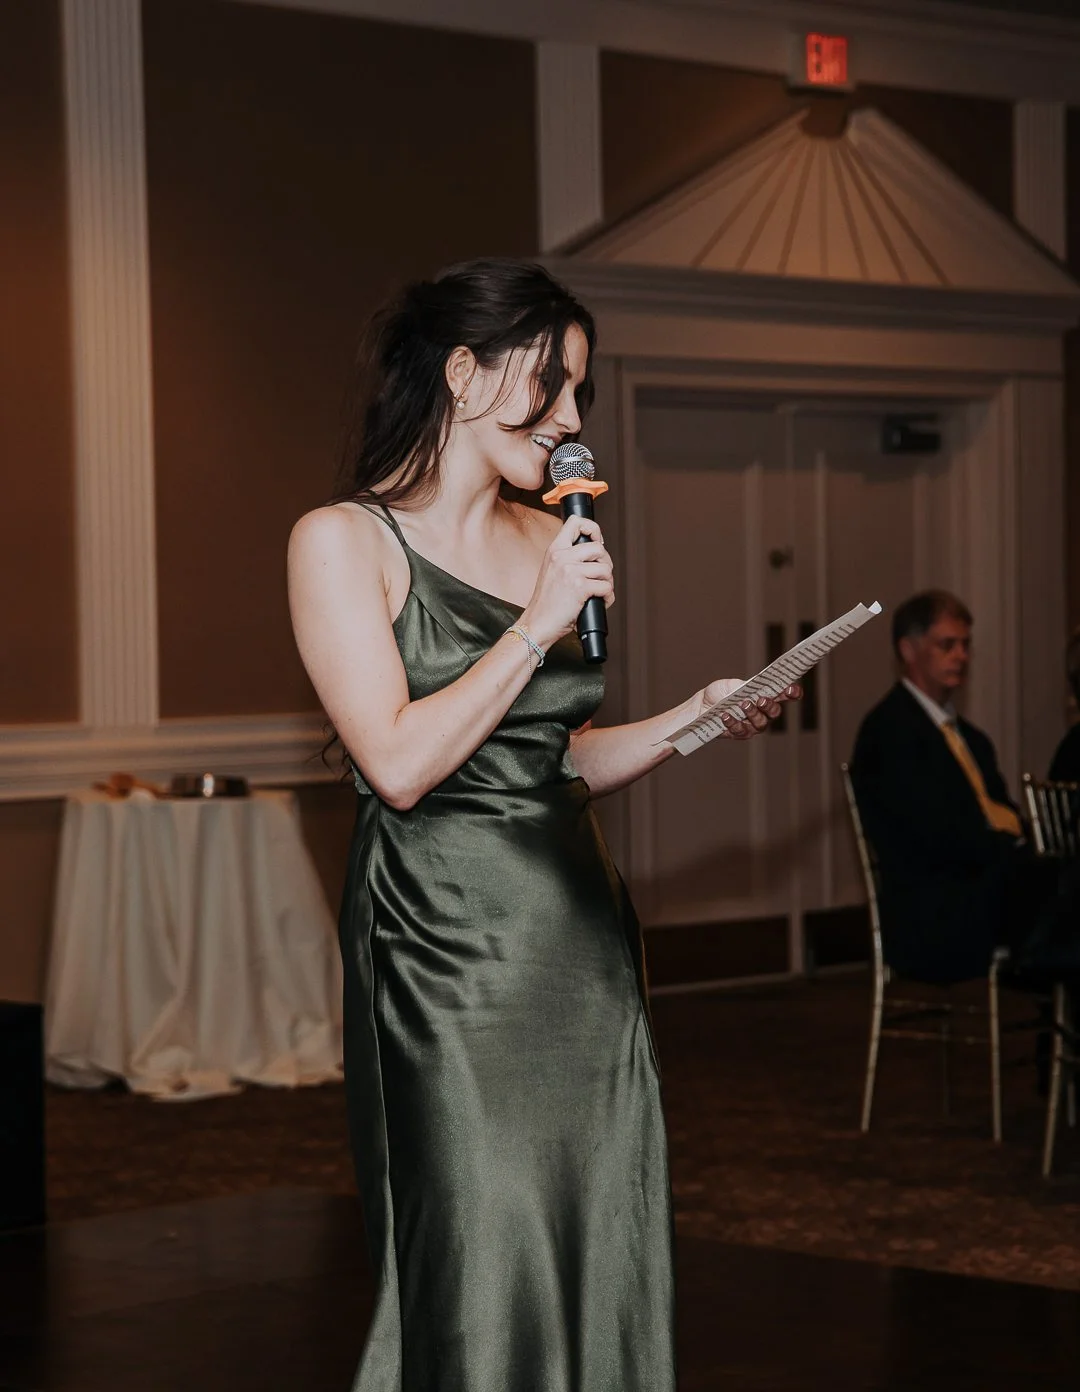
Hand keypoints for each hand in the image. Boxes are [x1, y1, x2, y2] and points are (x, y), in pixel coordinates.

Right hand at [520, 516, 613, 649]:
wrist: (538, 623)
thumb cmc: (547, 602)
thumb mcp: (552, 571)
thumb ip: (568, 558)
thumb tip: (596, 553)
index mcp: (555, 550)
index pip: (576, 522)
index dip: (593, 529)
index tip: (597, 541)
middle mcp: (562, 556)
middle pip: (599, 547)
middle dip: (605, 563)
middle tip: (600, 576)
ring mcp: (571, 571)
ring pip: (606, 569)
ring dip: (608, 583)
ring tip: (599, 592)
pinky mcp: (580, 587)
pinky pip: (606, 587)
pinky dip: (607, 597)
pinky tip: (600, 601)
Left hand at [698, 680, 802, 739]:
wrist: (701, 704)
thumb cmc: (720, 693)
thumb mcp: (735, 684)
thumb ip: (748, 687)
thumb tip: (759, 688)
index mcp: (766, 697)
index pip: (785, 696)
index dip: (792, 693)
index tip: (791, 689)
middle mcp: (763, 713)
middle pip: (774, 712)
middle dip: (769, 706)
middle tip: (761, 700)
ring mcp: (752, 725)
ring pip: (760, 724)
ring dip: (752, 714)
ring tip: (743, 704)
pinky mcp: (738, 734)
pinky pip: (740, 730)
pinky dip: (733, 722)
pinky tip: (725, 715)